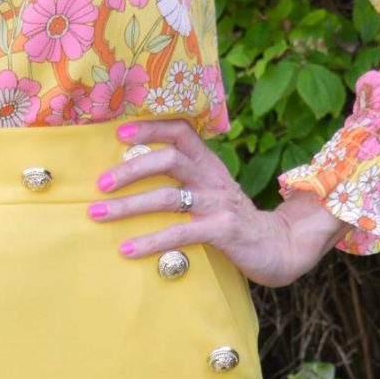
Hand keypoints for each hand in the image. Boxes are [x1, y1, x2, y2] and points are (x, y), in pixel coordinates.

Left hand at [87, 118, 345, 288]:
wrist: (281, 248)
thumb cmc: (234, 222)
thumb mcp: (213, 194)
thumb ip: (185, 183)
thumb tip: (131, 177)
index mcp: (210, 166)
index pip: (182, 133)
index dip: (152, 128)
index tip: (120, 134)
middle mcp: (214, 179)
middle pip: (170, 159)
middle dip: (131, 169)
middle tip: (101, 183)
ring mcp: (219, 204)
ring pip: (169, 197)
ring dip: (129, 205)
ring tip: (98, 214)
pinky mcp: (223, 230)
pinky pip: (180, 233)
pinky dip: (150, 241)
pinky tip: (127, 250)